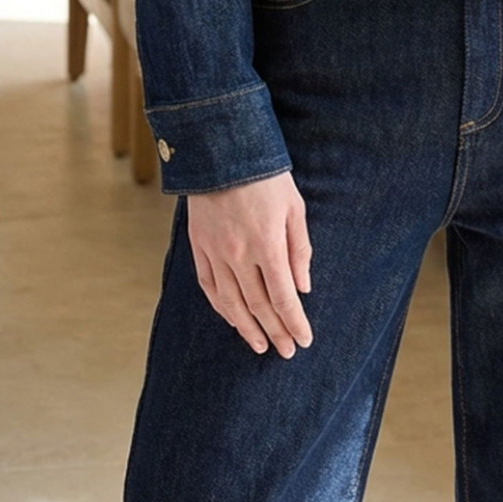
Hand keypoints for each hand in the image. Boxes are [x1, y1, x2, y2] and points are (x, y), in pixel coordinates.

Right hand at [186, 170, 313, 357]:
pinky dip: (221, 308)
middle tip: (286, 351)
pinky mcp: (198, 246)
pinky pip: (209, 286)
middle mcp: (239, 254)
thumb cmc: (266, 176)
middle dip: (275, 331)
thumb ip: (300, 249)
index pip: (283, 296)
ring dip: (247, 328)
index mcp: (267, 244)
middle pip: (259, 305)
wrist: (221, 150)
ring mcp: (215, 252)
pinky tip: (232, 320)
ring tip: (260, 346)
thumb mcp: (294, 207)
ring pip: (231, 303)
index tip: (303, 340)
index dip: (294, 322)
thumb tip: (303, 288)